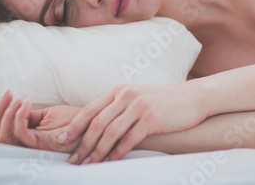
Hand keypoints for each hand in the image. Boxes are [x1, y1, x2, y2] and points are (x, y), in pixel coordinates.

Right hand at [0, 90, 80, 152]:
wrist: (96, 121)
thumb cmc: (76, 120)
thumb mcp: (48, 115)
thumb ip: (29, 116)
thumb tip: (12, 108)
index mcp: (27, 139)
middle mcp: (27, 146)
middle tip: (6, 93)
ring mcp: (35, 147)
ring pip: (5, 137)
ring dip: (6, 113)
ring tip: (18, 98)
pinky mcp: (45, 144)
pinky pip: (22, 134)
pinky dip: (19, 117)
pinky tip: (26, 102)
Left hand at [59, 83, 205, 163]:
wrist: (193, 97)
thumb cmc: (164, 101)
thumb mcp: (137, 97)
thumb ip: (118, 107)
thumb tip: (97, 126)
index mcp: (119, 90)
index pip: (90, 110)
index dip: (74, 126)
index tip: (61, 140)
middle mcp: (126, 96)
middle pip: (97, 123)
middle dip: (83, 144)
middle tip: (74, 160)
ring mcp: (139, 106)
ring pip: (110, 133)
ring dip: (97, 151)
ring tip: (90, 164)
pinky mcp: (151, 119)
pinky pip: (129, 139)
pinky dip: (118, 152)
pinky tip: (111, 161)